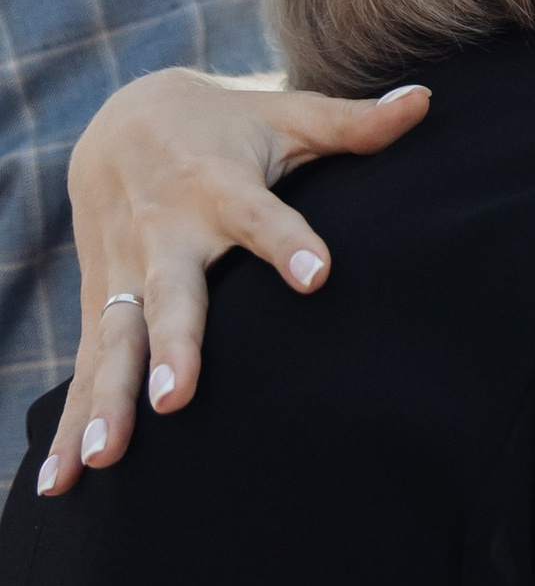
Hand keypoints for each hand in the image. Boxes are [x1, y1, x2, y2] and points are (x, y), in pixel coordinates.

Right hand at [42, 71, 433, 496]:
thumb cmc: (228, 125)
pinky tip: (59, 485)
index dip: (290, 243)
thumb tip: (425, 101)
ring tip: (106, 456)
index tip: (319, 274)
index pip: (262, 217)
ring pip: (113, 342)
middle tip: (176, 398)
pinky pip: (85, 368)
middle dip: (172, 346)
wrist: (122, 116)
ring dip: (106, 400)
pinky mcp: (101, 304)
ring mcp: (124, 274)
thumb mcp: (289, 115)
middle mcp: (165, 235)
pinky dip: (67, 424)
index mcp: (219, 187)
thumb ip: (354, 122)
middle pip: (169, 295)